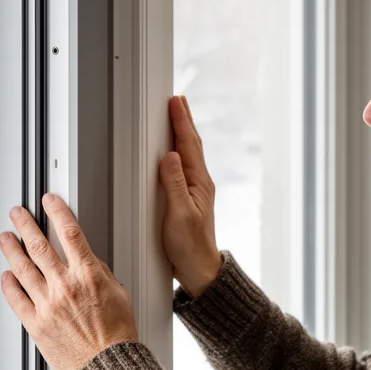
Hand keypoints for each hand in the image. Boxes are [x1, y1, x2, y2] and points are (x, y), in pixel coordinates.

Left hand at [0, 193, 137, 369]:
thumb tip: (87, 262)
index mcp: (88, 276)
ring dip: (11, 250)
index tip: (48, 201)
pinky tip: (5, 276)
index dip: (57, 212)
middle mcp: (64, 286)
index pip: (69, 233)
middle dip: (25, 225)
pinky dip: (8, 285)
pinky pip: (16, 299)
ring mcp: (47, 304)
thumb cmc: (116, 336)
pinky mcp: (35, 324)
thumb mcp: (118, 295)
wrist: (106, 367)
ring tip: (4, 238)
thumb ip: (100, 274)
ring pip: (22, 268)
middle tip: (17, 214)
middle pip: (38, 246)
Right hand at [159, 95, 221, 297]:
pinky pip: (185, 166)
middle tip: (177, 100)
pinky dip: (181, 151)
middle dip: (184, 121)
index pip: (188, 145)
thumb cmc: (190, 247)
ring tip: (178, 116)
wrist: (199, 270)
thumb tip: (170, 156)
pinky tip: (176, 152)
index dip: (181, 122)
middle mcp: (200, 184)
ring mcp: (196, 191)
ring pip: (189, 154)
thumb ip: (174, 185)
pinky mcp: (189, 199)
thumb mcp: (179, 216)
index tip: (175, 102)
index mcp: (198, 184)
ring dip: (183, 133)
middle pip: (191, 145)